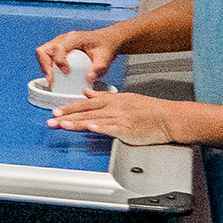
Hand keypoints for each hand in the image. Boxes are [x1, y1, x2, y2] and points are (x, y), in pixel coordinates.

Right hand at [36, 28, 121, 86]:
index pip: (59, 48)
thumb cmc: (104, 46)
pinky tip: (55, 78)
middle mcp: (62, 39)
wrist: (105, 41)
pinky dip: (47, 68)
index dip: (59, 61)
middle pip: (43, 50)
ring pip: (42, 54)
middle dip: (45, 66)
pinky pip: (46, 58)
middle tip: (51, 80)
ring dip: (44, 68)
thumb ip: (98, 67)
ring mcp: (58, 44)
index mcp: (73, 38)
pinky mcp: (57, 50)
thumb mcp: (105, 57)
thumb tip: (88, 79)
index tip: (67, 73)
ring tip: (51, 81)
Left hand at [48, 89, 184, 145]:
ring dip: (78, 123)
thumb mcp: (125, 98)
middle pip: (86, 112)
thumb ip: (104, 96)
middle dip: (67, 117)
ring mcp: (121, 118)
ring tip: (63, 125)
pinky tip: (91, 128)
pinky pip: (112, 128)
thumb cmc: (151, 109)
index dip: (70, 107)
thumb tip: (86, 93)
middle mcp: (114, 108)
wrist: (170, 117)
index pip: (86, 103)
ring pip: (95, 120)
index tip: (56, 112)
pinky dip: (101, 128)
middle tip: (52, 120)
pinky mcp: (129, 129)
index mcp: (113, 100)